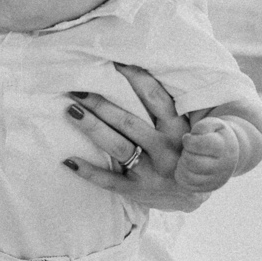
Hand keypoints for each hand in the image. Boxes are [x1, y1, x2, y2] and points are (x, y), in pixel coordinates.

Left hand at [62, 63, 203, 210]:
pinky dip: (89, 171)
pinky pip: (110, 181)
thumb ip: (168, 109)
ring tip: (70, 111)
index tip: (114, 63)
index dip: (136, 79)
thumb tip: (136, 72)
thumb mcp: (187, 130)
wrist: (194, 197)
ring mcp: (151, 172)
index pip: (156, 99)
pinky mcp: (138, 191)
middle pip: (129, 122)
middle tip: (77, 88)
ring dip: (93, 128)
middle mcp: (166, 150)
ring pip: (119, 147)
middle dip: (102, 104)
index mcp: (179, 130)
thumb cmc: (184, 153)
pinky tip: (68, 160)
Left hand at [176, 116, 240, 194]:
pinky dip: (181, 175)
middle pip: (191, 161)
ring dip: (182, 164)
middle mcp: (222, 166)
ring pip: (188, 175)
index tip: (189, 138)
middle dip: (185, 153)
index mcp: (222, 147)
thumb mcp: (214, 125)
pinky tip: (186, 167)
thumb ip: (203, 127)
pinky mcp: (208, 188)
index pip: (196, 144)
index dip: (187, 140)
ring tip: (187, 158)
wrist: (230, 154)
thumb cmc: (217, 136)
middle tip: (188, 149)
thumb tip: (192, 136)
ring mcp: (216, 179)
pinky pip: (187, 185)